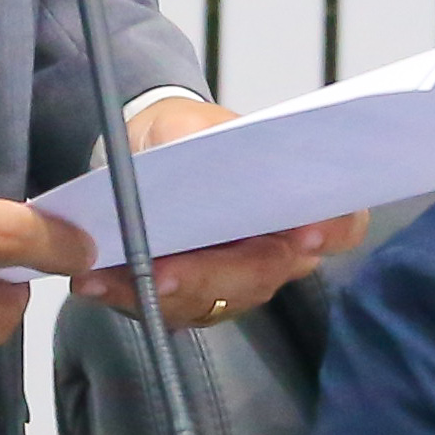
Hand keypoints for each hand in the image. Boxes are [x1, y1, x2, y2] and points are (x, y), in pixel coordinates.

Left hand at [60, 96, 365, 329]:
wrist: (145, 156)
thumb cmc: (180, 136)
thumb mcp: (183, 124)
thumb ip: (193, 139)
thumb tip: (191, 155)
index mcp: (293, 202)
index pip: (340, 222)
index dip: (333, 231)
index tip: (306, 237)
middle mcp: (275, 251)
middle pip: (261, 276)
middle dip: (210, 277)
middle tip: (165, 274)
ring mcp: (235, 283)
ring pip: (210, 302)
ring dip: (156, 293)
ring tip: (107, 277)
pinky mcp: (193, 301)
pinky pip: (166, 310)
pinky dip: (127, 296)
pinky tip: (94, 282)